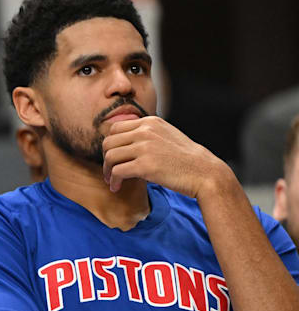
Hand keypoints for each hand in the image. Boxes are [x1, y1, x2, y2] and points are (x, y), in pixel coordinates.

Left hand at [101, 116, 232, 198]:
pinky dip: (114, 181)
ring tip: (112, 181)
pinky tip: (117, 187)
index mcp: (150, 122)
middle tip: (110, 171)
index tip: (113, 157)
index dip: (111, 144)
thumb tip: (123, 139)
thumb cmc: (185, 158)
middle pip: (108, 142)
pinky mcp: (145, 165)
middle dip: (105, 158)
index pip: (115, 128)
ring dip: (107, 171)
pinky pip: (117, 172)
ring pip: (110, 157)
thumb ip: (146, 133)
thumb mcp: (166, 135)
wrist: (204, 172)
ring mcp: (145, 148)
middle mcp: (146, 131)